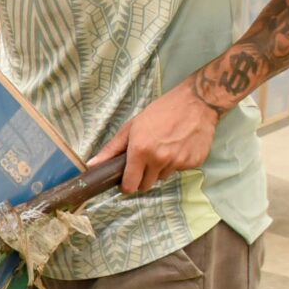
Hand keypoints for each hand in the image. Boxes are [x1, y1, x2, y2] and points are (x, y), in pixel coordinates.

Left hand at [92, 84, 221, 194]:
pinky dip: (177, 162)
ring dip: (160, 168)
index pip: (130, 185)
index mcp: (141, 151)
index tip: (126, 181)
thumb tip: (92, 164)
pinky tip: (179, 146)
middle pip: (146, 185)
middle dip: (142, 177)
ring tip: (164, 148)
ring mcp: (178, 162)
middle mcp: (159, 160)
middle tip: (145, 160)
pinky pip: (179, 170)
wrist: (196, 103)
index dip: (126, 185)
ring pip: (163, 177)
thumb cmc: (161, 111)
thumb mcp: (132, 126)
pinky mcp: (194, 163)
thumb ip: (112, 149)